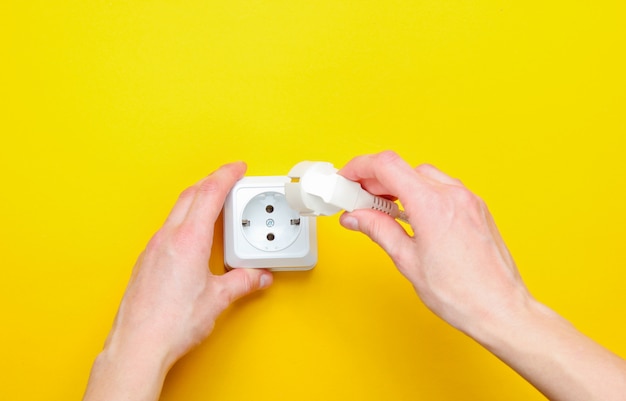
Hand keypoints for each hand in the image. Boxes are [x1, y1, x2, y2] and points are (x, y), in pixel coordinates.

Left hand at [83, 162, 272, 400]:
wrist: (138, 345)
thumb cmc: (172, 323)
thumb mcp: (218, 300)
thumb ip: (243, 282)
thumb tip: (258, 277)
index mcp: (189, 239)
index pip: (210, 193)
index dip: (226, 175)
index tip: (237, 167)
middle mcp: (168, 238)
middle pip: (191, 195)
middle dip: (211, 181)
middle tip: (229, 180)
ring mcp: (153, 248)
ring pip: (177, 210)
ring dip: (197, 201)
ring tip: (214, 206)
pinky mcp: (146, 262)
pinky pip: (168, 229)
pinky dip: (185, 221)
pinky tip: (194, 237)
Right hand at [338, 150, 529, 334]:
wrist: (500, 309)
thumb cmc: (460, 293)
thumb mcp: (407, 260)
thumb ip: (378, 230)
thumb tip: (356, 217)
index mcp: (431, 204)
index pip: (387, 166)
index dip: (360, 167)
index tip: (347, 178)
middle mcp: (453, 195)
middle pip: (405, 168)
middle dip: (377, 180)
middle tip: (360, 200)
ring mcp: (468, 200)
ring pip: (425, 176)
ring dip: (400, 186)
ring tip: (385, 210)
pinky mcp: (477, 209)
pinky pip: (444, 188)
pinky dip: (422, 193)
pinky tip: (412, 215)